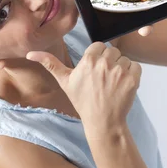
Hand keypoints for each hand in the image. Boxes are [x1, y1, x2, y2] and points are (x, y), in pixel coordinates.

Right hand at [26, 43, 141, 128]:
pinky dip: (132, 74)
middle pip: (112, 51)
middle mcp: (104, 63)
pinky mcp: (132, 79)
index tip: (96, 70)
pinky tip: (123, 85)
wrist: (102, 121)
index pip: (98, 46)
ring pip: (124, 58)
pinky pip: (136, 66)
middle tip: (104, 78)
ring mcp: (120, 71)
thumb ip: (50, 64)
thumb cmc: (83, 101)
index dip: (98, 57)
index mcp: (88, 60)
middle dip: (110, 62)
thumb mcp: (65, 82)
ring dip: (121, 68)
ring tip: (113, 83)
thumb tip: (30, 53)